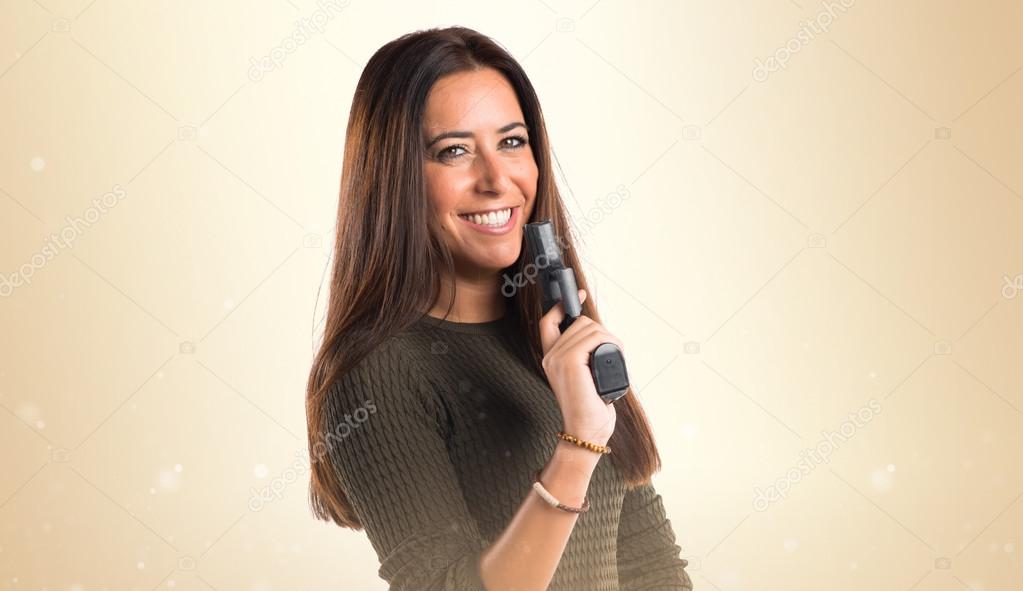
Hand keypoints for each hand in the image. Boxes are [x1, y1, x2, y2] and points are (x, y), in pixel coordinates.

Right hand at [538, 289, 619, 444]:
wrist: (586, 430)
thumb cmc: (589, 407)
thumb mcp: (586, 376)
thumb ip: (586, 356)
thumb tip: (602, 336)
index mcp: (550, 358)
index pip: (548, 322)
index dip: (561, 305)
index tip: (579, 294)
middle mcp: (549, 356)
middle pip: (579, 322)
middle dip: (602, 332)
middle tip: (613, 352)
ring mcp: (557, 358)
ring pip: (589, 328)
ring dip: (609, 339)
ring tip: (615, 359)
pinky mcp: (569, 361)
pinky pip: (594, 337)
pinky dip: (610, 343)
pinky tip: (614, 356)